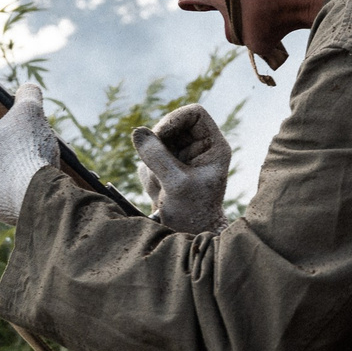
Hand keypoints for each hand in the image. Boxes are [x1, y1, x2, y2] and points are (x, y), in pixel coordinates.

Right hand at [132, 103, 231, 232]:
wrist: (186, 236)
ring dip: (151, 164)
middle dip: (158, 145)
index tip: (159, 135)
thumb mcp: (176, 184)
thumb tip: (138, 132)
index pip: (194, 114)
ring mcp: (181, 157)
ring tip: (161, 187)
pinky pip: (147, 159)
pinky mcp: (166, 167)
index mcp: (213, 146)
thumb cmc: (192, 212)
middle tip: (153, 163)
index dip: (174, 119)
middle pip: (171, 125)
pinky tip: (159, 192)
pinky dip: (147, 174)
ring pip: (155, 143)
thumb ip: (158, 157)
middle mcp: (198, 148)